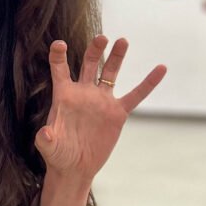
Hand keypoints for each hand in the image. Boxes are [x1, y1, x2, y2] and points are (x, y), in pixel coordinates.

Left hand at [35, 37, 166, 181]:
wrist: (75, 167)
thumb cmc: (57, 155)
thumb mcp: (48, 147)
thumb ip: (45, 139)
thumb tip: (45, 133)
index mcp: (64, 95)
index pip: (60, 68)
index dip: (58, 55)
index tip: (59, 44)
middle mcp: (83, 93)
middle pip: (89, 63)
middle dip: (95, 50)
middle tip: (101, 38)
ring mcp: (102, 101)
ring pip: (110, 73)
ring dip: (116, 57)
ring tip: (122, 41)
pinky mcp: (117, 113)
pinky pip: (135, 95)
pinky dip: (148, 83)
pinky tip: (161, 69)